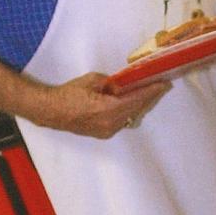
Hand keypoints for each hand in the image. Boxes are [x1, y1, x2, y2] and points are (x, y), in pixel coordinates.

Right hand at [38, 72, 169, 137]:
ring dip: (138, 104)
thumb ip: (111, 83)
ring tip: (147, 93)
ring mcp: (108, 130)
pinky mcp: (104, 133)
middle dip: (148, 97)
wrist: (51, 111)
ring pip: (130, 116)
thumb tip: (122, 85)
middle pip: (136, 109)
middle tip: (159, 86)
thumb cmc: (69, 93)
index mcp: (108, 109)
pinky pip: (122, 121)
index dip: (151, 91)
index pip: (136, 99)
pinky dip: (128, 111)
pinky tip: (130, 102)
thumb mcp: (92, 80)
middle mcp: (111, 123)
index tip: (163, 85)